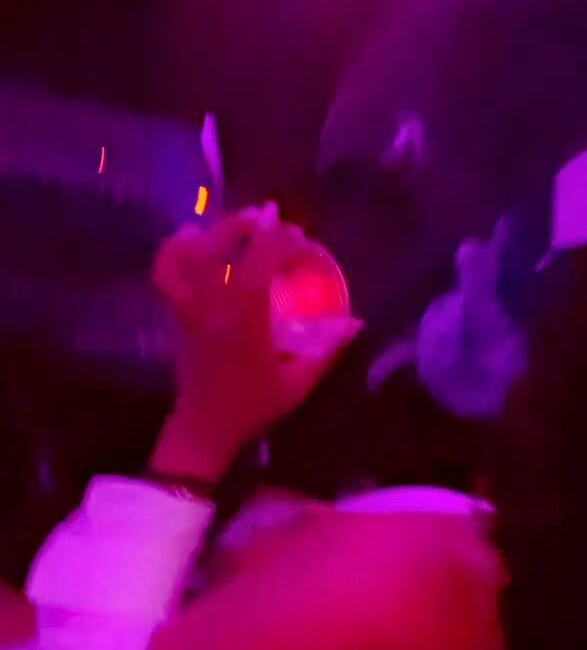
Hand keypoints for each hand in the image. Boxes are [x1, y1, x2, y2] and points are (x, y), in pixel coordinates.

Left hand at [154, 208, 361, 462]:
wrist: (205, 429)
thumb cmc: (252, 407)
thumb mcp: (297, 383)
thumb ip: (326, 351)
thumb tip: (355, 323)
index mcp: (244, 318)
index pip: (259, 261)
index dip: (281, 241)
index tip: (301, 239)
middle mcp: (212, 305)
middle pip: (219, 247)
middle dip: (246, 226)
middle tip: (271, 221)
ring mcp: (189, 308)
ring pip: (188, 255)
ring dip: (212, 232)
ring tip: (235, 225)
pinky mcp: (178, 315)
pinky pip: (168, 274)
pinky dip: (175, 250)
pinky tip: (191, 237)